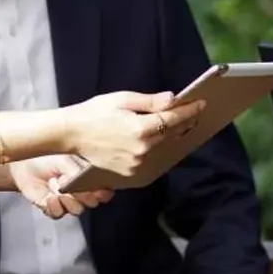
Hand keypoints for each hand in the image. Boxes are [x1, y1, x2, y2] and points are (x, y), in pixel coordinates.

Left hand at [9, 155, 113, 218]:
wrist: (23, 162)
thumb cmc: (47, 155)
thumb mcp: (66, 159)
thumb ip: (78, 171)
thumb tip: (84, 183)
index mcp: (90, 176)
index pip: (105, 189)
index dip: (103, 191)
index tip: (96, 187)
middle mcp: (81, 190)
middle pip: (93, 202)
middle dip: (84, 195)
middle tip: (74, 185)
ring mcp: (68, 200)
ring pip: (78, 209)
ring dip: (69, 200)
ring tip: (58, 188)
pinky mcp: (53, 208)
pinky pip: (59, 213)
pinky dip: (55, 206)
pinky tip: (50, 196)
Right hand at [62, 91, 205, 175]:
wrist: (71, 134)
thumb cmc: (94, 112)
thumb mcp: (122, 99)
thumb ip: (150, 101)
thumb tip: (173, 99)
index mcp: (140, 129)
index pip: (173, 119)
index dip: (189, 111)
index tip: (201, 103)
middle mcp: (141, 150)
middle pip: (171, 135)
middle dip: (183, 122)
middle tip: (195, 112)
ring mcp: (136, 165)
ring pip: (163, 148)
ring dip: (172, 137)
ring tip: (182, 124)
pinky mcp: (130, 174)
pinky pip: (151, 160)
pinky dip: (158, 149)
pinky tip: (162, 139)